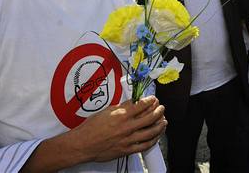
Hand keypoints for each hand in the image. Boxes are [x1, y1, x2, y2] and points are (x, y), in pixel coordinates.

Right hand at [21, 96, 166, 171]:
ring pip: (151, 131)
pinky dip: (153, 140)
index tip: (153, 99)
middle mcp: (127, 126)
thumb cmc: (92, 127)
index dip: (150, 101)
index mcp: (122, 115)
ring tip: (164, 121)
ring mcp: (128, 139)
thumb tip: (133, 103)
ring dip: (160, 125)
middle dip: (159, 111)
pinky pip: (145, 145)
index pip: (142, 105)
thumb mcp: (107, 111)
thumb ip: (122, 107)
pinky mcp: (127, 149)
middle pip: (150, 117)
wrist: (83, 144)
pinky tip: (156, 136)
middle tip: (161, 107)